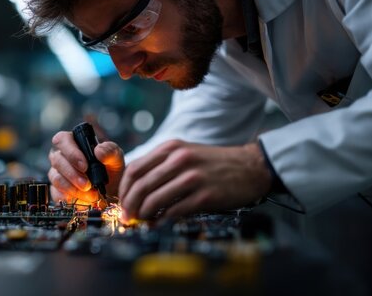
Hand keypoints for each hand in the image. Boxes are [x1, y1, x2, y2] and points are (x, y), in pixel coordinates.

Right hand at [47, 130, 124, 204]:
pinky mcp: (56, 189)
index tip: (85, 166)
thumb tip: (98, 151)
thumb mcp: (115, 158)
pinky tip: (82, 200)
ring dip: (73, 188)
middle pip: (57, 160)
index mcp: (72, 141)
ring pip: (56, 178)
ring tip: (90, 195)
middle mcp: (61, 155)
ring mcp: (57, 172)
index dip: (71, 153)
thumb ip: (110, 151)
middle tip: (88, 185)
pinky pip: (56, 193)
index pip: (62, 140)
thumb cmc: (110, 168)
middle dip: (73, 174)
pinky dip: (70, 198)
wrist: (111, 189)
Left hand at [119, 140, 271, 220]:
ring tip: (141, 221)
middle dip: (129, 205)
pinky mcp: (205, 195)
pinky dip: (162, 220)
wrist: (250, 167)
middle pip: (141, 185)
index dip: (123, 188)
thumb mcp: (185, 153)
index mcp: (171, 148)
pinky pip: (174, 211)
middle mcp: (179, 160)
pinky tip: (159, 223)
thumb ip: (161, 166)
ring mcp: (193, 177)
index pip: (135, 168)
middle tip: (126, 217)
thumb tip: (135, 188)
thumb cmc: (213, 163)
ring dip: (143, 214)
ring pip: (154, 199)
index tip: (121, 201)